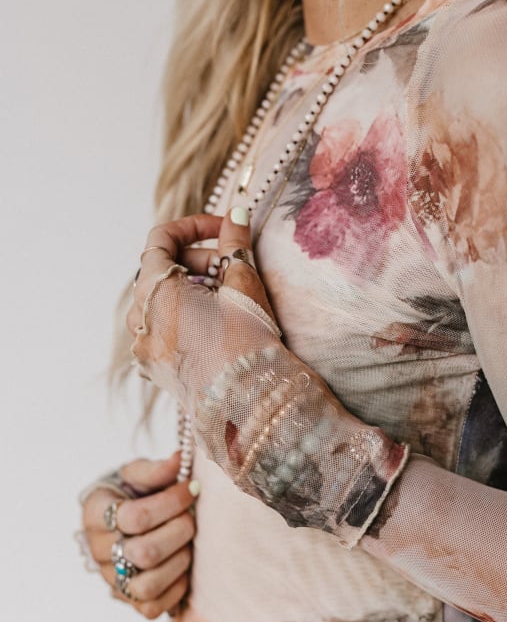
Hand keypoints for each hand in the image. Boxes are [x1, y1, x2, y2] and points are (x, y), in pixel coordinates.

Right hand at [81, 452, 196, 618]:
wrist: (118, 520)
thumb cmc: (130, 494)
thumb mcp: (136, 474)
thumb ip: (155, 470)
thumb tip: (182, 459)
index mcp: (95, 513)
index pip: (134, 517)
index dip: (171, 502)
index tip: (193, 488)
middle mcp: (97, 550)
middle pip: (143, 553)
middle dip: (179, 531)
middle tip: (192, 515)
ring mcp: (110, 579)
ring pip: (147, 585)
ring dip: (180, 560)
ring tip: (189, 541)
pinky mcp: (127, 600)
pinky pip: (152, 607)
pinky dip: (176, 587)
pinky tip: (182, 563)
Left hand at [128, 207, 406, 548]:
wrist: (251, 407)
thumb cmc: (247, 344)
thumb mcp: (244, 285)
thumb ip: (235, 244)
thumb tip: (236, 215)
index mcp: (155, 294)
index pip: (160, 239)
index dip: (193, 226)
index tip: (225, 228)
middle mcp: (141, 321)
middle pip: (160, 271)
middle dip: (199, 260)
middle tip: (236, 264)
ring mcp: (145, 349)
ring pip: (163, 302)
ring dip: (194, 289)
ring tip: (232, 297)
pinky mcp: (157, 369)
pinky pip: (164, 329)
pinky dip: (186, 316)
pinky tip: (220, 324)